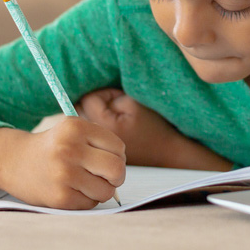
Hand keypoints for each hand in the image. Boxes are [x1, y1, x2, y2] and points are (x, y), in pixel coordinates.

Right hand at [0, 117, 124, 209]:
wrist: (14, 161)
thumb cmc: (53, 146)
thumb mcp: (72, 131)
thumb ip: (100, 143)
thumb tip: (122, 168)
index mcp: (76, 127)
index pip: (118, 147)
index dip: (118, 156)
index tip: (107, 158)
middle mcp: (69, 149)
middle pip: (117, 169)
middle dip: (117, 176)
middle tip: (108, 176)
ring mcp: (64, 175)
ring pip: (106, 191)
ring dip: (101, 190)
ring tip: (86, 183)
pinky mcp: (60, 197)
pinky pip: (90, 204)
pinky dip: (87, 200)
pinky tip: (73, 190)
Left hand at [78, 88, 231, 170]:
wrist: (168, 156)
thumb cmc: (154, 128)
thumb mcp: (135, 104)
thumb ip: (111, 97)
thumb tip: (95, 99)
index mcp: (104, 125)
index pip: (88, 99)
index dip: (104, 93)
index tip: (119, 98)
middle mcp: (96, 140)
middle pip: (80, 112)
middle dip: (95, 104)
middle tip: (114, 106)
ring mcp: (98, 150)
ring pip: (84, 125)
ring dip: (94, 116)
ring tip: (115, 117)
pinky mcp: (102, 155)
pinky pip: (91, 136)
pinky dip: (97, 130)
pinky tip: (114, 130)